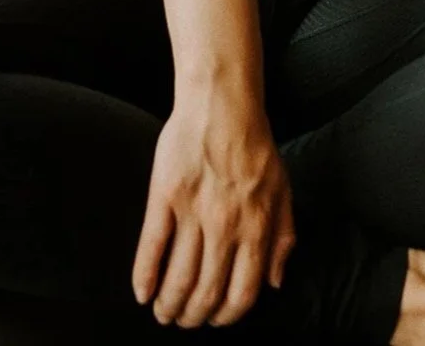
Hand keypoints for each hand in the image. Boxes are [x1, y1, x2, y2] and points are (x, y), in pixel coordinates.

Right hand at [132, 95, 296, 328]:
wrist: (222, 103)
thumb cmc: (255, 146)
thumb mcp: (283, 190)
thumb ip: (283, 238)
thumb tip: (274, 283)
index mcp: (257, 226)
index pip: (242, 294)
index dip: (226, 316)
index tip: (215, 320)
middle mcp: (226, 225)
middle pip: (206, 293)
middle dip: (193, 317)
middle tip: (184, 321)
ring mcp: (193, 211)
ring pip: (178, 278)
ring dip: (169, 305)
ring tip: (163, 312)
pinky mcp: (165, 195)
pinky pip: (152, 247)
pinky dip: (144, 277)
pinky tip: (142, 293)